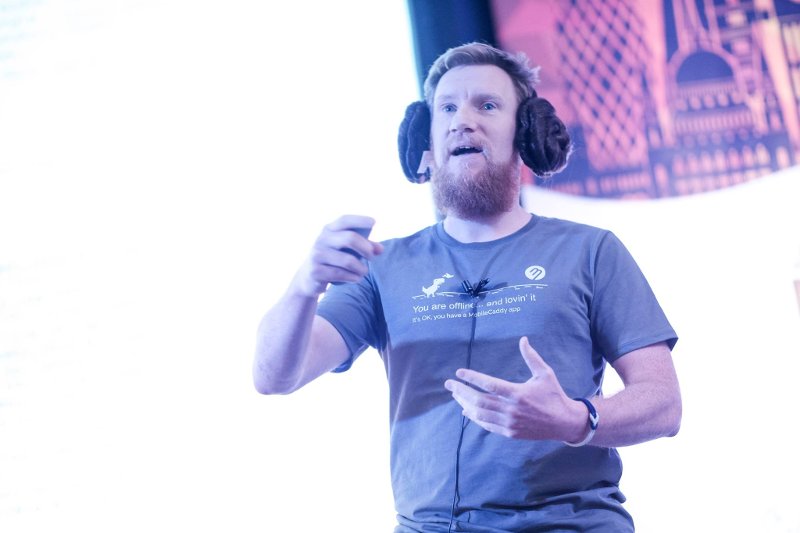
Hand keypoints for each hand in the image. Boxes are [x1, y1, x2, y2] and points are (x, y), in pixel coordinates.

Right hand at [293, 215, 382, 296]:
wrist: (308, 278)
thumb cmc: (333, 260)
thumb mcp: (346, 250)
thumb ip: (364, 247)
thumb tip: (380, 249)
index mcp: (329, 230)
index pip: (345, 220)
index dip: (360, 220)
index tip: (374, 223)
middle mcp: (321, 240)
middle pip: (350, 239)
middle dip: (366, 249)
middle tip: (371, 257)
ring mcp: (317, 255)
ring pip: (348, 261)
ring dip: (361, 268)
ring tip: (363, 272)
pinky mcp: (316, 271)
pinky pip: (340, 274)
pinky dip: (352, 277)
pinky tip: (356, 278)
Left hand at [444, 337, 584, 440]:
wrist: (564, 422)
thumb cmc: (554, 394)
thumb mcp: (545, 373)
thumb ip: (531, 357)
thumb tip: (523, 339)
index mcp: (518, 393)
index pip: (489, 385)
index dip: (472, 378)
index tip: (459, 372)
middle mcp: (511, 409)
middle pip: (479, 400)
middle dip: (461, 391)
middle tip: (448, 384)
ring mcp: (509, 423)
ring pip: (480, 414)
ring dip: (465, 403)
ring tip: (455, 395)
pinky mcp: (510, 432)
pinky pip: (486, 425)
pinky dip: (475, 417)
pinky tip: (466, 410)